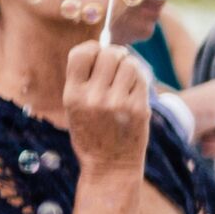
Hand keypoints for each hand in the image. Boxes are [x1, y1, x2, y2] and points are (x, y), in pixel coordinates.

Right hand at [63, 36, 156, 177]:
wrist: (110, 166)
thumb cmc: (91, 133)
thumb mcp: (74, 109)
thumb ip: (83, 81)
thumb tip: (101, 47)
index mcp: (72, 95)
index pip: (81, 53)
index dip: (92, 48)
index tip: (98, 53)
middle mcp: (93, 98)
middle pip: (109, 54)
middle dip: (115, 54)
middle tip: (118, 61)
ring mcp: (117, 104)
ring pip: (129, 64)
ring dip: (130, 64)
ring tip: (126, 74)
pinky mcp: (138, 110)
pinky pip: (142, 79)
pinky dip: (140, 77)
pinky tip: (134, 85)